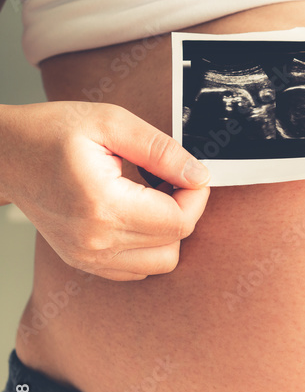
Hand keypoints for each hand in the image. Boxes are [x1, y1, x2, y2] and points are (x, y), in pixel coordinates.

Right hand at [0, 102, 210, 279]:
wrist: (4, 155)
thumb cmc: (49, 132)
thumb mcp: (110, 122)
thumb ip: (160, 150)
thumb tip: (198, 176)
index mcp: (102, 205)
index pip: (179, 222)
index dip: (196, 197)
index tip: (191, 175)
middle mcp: (95, 240)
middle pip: (174, 243)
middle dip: (185, 210)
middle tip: (170, 181)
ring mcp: (87, 256)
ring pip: (162, 262)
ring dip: (169, 232)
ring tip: (153, 198)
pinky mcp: (84, 261)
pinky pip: (138, 268)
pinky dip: (149, 246)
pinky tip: (137, 215)